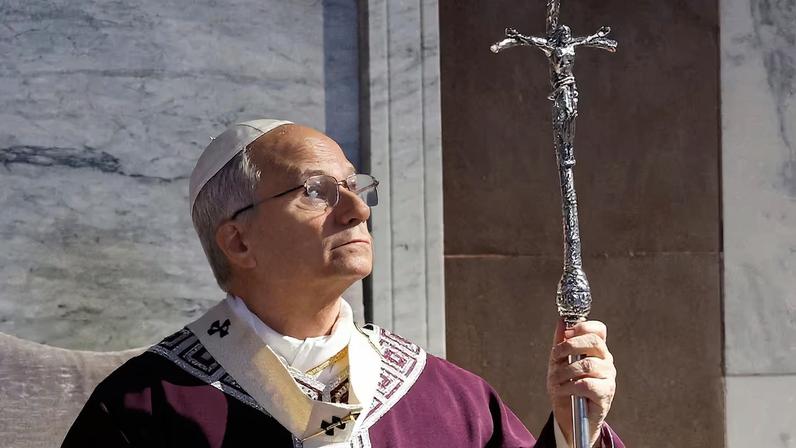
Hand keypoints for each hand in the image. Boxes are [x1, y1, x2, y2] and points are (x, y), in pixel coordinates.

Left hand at [546, 320, 616, 446]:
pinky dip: (570, 386)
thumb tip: (562, 320)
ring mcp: (608, 377)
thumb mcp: (558, 364)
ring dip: (565, 371)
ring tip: (555, 379)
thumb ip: (561, 343)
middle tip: (556, 355)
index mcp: (596, 351)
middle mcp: (606, 361)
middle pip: (594, 341)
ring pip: (588, 364)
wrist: (570, 419)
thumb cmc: (565, 389)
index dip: (583, 327)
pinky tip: (563, 390)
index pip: (599, 330)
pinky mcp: (605, 394)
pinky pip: (587, 384)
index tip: (566, 334)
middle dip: (570, 345)